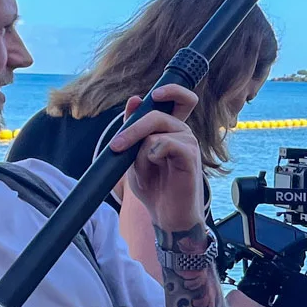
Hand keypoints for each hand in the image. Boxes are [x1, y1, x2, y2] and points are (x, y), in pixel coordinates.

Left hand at [109, 85, 203, 233]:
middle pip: (160, 112)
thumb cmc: (154, 187)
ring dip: (138, 146)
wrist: (166, 216)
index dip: (172, 90)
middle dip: (133, 127)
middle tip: (116, 145)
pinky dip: (152, 153)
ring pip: (158, 130)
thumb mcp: (134, 155)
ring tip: (136, 164)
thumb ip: (133, 129)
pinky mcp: (190, 158)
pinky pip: (166, 144)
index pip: (182, 99)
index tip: (154, 95)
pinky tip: (152, 165)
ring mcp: (189, 144)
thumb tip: (134, 100)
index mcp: (171, 130)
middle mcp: (182, 133)